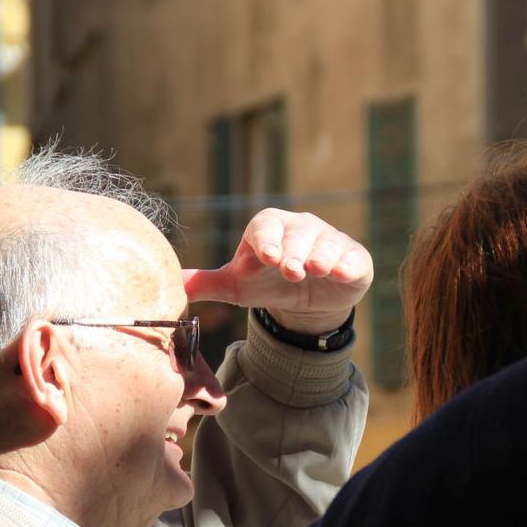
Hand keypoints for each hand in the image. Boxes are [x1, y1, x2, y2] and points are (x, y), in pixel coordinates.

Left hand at [183, 208, 373, 334]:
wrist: (307, 300)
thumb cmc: (268, 283)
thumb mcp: (237, 286)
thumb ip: (206, 283)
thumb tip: (172, 283)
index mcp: (270, 229)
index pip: (265, 226)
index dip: (266, 239)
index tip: (265, 256)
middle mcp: (301, 229)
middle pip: (297, 233)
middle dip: (293, 251)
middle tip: (289, 270)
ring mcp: (330, 242)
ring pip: (325, 242)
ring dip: (320, 255)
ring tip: (314, 269)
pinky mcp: (353, 259)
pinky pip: (352, 257)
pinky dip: (347, 263)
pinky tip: (341, 272)